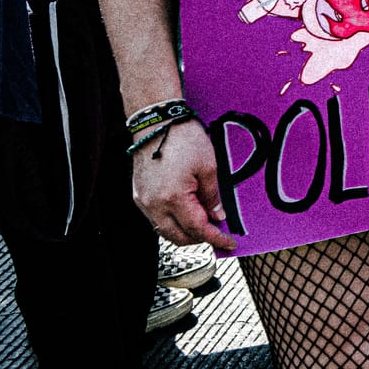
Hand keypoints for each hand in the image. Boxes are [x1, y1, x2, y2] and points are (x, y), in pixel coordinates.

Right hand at [133, 121, 235, 252]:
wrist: (157, 124)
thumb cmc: (184, 141)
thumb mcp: (209, 167)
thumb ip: (212, 196)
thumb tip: (217, 217)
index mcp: (173, 199)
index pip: (197, 229)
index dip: (215, 239)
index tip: (230, 244)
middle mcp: (153, 205)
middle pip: (177, 237)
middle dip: (199, 239)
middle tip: (218, 234)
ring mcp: (143, 201)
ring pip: (164, 231)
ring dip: (185, 232)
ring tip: (204, 224)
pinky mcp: (139, 195)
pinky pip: (156, 219)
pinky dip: (172, 222)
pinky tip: (187, 214)